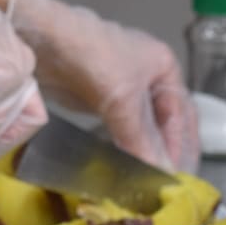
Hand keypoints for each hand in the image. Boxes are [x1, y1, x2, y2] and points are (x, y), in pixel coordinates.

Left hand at [7, 0, 199, 171]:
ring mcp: (123, 89)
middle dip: (167, 151)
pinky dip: (125, 147)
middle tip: (166, 184)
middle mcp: (148, 77)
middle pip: (165, 122)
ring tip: (146, 180)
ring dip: (145, 151)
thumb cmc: (92, 57)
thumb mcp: (123, 100)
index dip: (182, 145)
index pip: (182, 114)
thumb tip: (160, 173)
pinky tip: (125, 165)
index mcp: (164, 67)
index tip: (178, 176)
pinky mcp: (100, 100)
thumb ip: (141, 139)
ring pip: (142, 127)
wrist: (43, 40)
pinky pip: (120, 129)